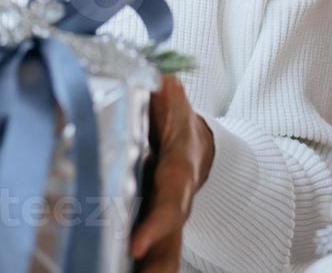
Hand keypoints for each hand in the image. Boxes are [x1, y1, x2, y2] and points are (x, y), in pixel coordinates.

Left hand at [130, 75, 214, 271]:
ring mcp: (167, 221)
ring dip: (147, 272)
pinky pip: (149, 256)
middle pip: (169, 244)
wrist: (195, 142)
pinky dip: (137, 270)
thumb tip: (158, 78)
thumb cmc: (176, 118)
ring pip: (162, 256)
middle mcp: (176, 203)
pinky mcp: (153, 229)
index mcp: (179, 171)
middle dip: (155, 267)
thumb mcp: (171, 96)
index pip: (171, 202)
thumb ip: (162, 89)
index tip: (136, 245)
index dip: (157, 225)